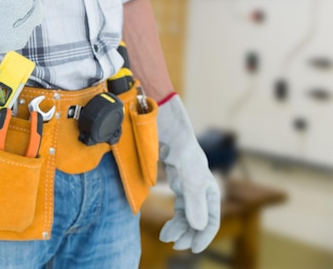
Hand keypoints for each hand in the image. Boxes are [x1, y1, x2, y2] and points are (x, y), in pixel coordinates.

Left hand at [156, 95, 220, 253]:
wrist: (164, 127)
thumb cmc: (179, 146)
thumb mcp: (187, 174)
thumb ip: (193, 200)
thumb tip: (198, 227)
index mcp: (209, 187)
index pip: (211, 219)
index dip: (203, 236)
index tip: (192, 248)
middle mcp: (201, 189)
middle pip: (199, 220)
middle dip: (189, 234)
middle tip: (177, 246)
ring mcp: (189, 186)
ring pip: (188, 216)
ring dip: (180, 229)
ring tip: (168, 238)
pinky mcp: (178, 183)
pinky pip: (180, 208)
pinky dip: (175, 219)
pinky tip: (167, 228)